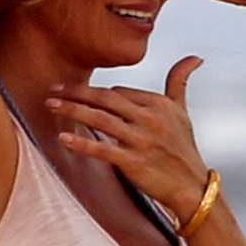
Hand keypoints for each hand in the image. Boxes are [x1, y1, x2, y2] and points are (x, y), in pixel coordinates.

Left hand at [47, 58, 211, 214]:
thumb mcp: (182, 112)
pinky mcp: (133, 162)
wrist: (192, 187)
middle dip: (76, 93)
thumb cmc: (184, 148)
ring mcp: (141, 140)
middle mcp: (149, 118)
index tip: (76, 93)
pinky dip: (82, 144)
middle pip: (105, 99)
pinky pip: (102, 149)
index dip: (96, 94)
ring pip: (99, 119)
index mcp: (158, 103)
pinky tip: (63, 138)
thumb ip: (180, 81)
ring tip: (50, 105)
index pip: (118, 92)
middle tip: (53, 90)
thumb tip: (195, 57)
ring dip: (72, 110)